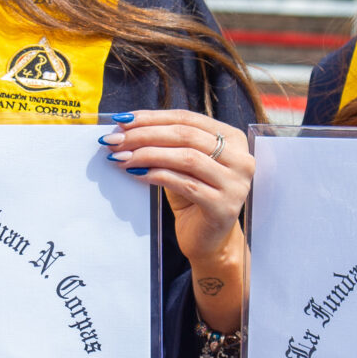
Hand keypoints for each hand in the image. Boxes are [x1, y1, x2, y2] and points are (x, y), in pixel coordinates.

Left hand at [103, 109, 250, 332]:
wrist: (208, 241)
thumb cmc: (193, 198)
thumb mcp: (182, 164)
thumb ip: (164, 143)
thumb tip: (124, 128)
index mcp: (233, 139)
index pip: (187, 118)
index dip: (152, 117)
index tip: (122, 121)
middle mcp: (241, 158)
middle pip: (186, 135)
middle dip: (145, 135)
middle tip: (115, 140)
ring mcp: (235, 183)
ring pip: (186, 157)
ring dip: (147, 154)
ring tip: (120, 157)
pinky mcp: (224, 206)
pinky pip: (184, 184)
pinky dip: (156, 175)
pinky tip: (135, 174)